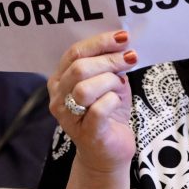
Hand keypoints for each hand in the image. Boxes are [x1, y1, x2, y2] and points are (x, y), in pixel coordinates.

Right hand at [48, 30, 136, 173]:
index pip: (74, 53)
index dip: (99, 42)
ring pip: (85, 88)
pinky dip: (112, 100)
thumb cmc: (107, 112)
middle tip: (130, 58)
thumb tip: (122, 43)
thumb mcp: (108, 82)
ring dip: (109, 81)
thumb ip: (108, 63)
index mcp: (60, 79)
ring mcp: (69, 117)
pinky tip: (117, 102)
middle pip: (79, 68)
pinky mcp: (86, 133)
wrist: (109, 151)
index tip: (122, 38)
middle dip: (109, 59)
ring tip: (120, 86)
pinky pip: (99, 109)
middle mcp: (58, 97)